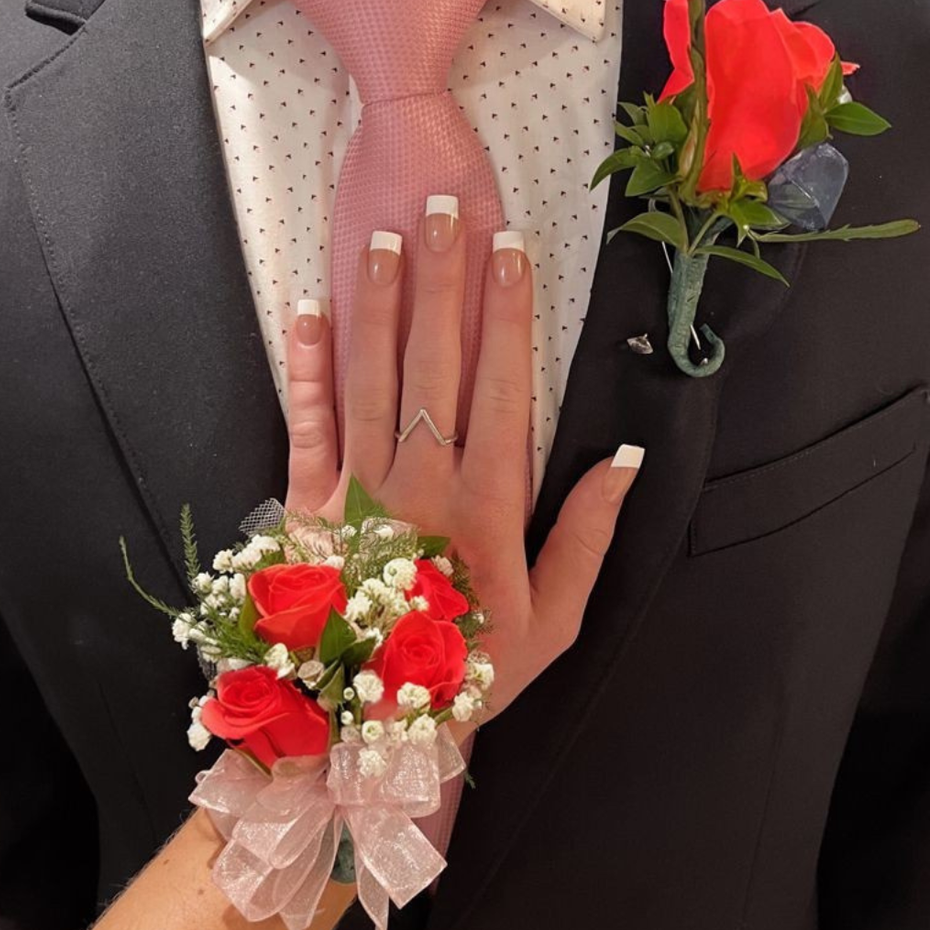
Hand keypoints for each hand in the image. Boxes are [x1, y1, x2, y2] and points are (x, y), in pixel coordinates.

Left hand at [283, 198, 641, 721]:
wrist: (372, 721)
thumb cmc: (473, 667)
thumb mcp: (555, 619)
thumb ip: (589, 534)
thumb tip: (625, 454)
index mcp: (486, 506)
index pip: (501, 388)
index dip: (507, 315)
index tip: (511, 251)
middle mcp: (420, 483)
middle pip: (433, 365)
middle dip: (442, 282)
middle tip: (445, 209)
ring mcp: (358, 489)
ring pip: (370, 380)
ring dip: (380, 306)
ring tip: (386, 239)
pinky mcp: (307, 505)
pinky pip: (305, 426)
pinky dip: (304, 369)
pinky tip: (306, 311)